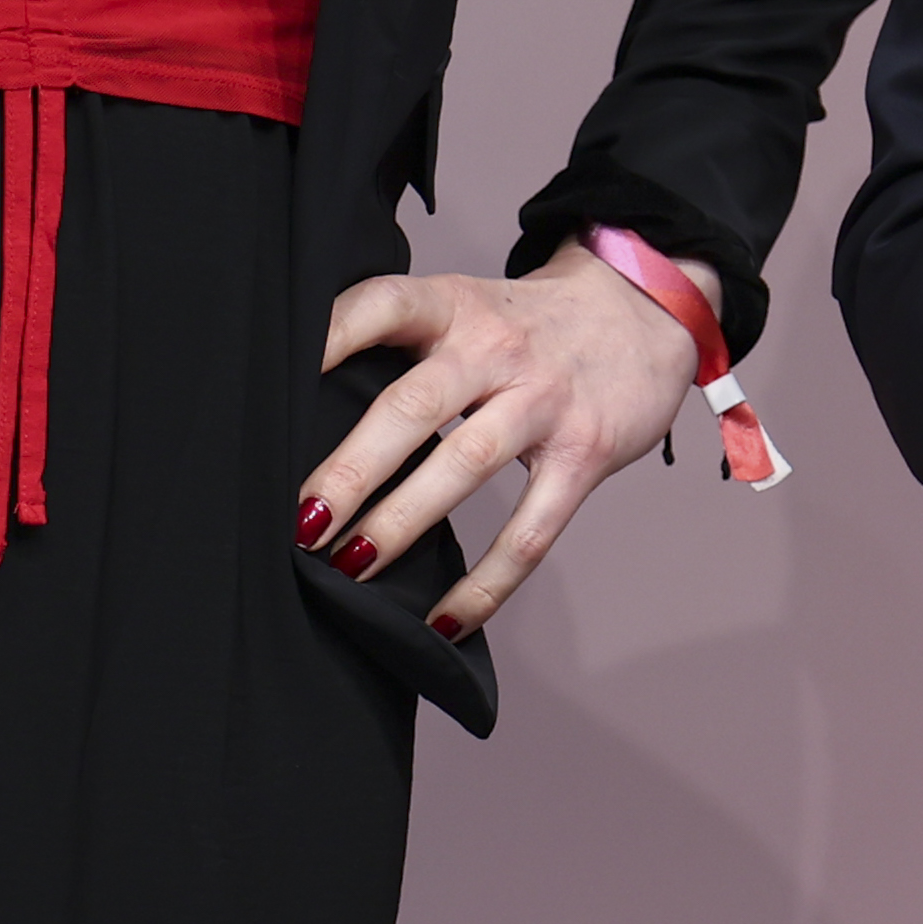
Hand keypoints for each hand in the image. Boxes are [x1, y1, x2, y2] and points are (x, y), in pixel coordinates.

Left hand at [299, 247, 703, 635]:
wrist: (649, 309)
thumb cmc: (533, 322)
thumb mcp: (470, 305)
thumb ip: (406, 345)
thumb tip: (303, 416)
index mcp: (456, 305)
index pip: (382, 306)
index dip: (327, 337)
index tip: (273, 384)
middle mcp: (496, 347)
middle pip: (411, 406)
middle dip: (349, 471)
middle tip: (300, 523)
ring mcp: (544, 401)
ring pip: (464, 464)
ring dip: (401, 521)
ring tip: (351, 565)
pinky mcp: (584, 453)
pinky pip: (531, 530)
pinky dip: (487, 583)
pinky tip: (446, 619)